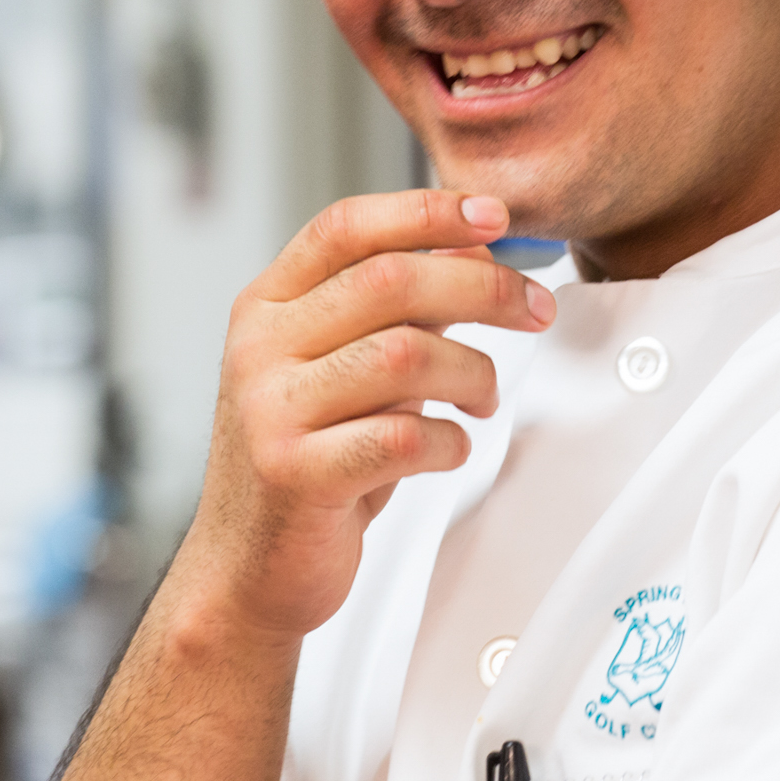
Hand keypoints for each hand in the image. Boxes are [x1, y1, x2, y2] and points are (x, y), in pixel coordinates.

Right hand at [169, 190, 555, 641]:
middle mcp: (260, 347)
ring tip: (483, 396)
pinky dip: (449, 439)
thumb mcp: (339, 370)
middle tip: (534, 309)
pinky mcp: (296, 474)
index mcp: (267, 305)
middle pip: (390, 280)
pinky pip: (402, 437)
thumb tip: (476, 253)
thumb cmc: (307, 460)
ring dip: (472, 371)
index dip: (427, 211)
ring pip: (405, 354)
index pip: (346, 227)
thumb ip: (392, 313)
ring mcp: (271, 410)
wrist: (245, 569)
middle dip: (482, 288)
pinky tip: (451, 446)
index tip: (494, 217)